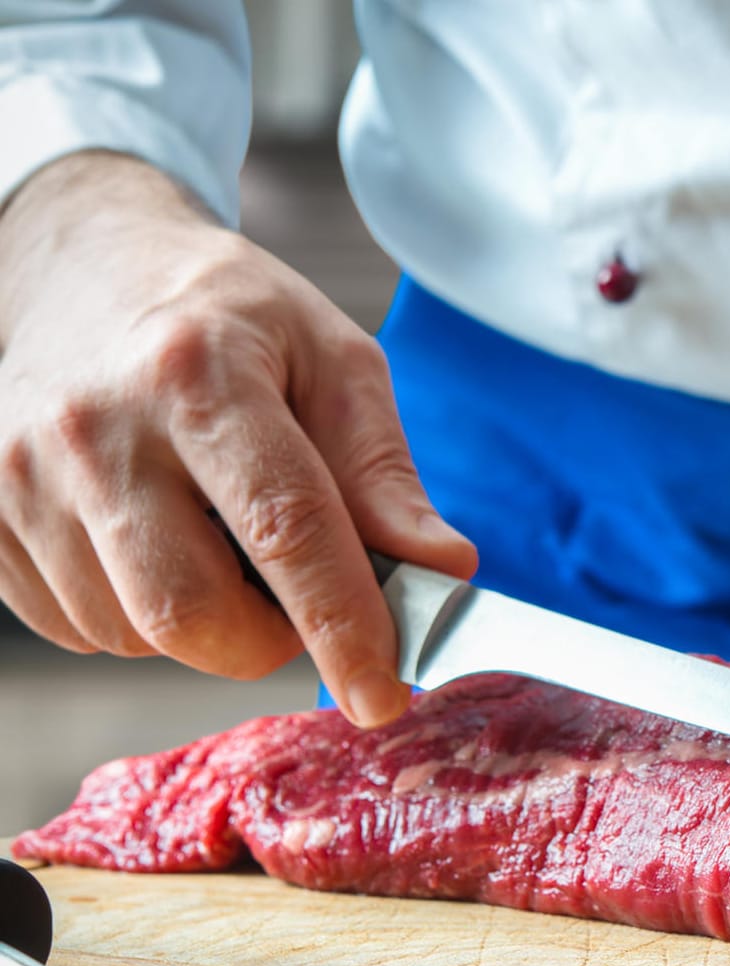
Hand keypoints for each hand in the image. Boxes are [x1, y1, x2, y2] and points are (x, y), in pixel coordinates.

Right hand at [0, 152, 476, 726]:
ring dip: (205, 622)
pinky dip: (139, 614)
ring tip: (217, 534)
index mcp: (199, 375)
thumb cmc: (229, 318)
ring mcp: (17, 476)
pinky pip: (79, 627)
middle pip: (191, 611)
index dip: (342, 626)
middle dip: (269, 638)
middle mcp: (94, 430)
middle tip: (299, 592)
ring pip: (133, 633)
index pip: (285, 530)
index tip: (385, 695)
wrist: (83, 264)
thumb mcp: (333, 362)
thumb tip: (444, 569)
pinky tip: (156, 538)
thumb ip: (384, 474)